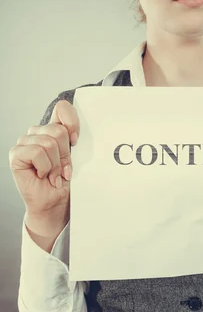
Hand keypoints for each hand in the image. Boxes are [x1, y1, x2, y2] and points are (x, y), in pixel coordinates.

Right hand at [9, 99, 79, 237]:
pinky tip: (43, 175)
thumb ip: (73, 140)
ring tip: (53, 174)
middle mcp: (37, 132)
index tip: (76, 141)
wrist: (54, 203)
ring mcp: (25, 142)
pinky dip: (44, 167)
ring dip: (55, 164)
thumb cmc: (64, 180)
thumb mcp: (75, 157)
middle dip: (65, 154)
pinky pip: (36, 152)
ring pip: (49, 143)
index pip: (62, 108)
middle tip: (63, 169)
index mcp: (52, 129)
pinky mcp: (16, 154)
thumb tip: (77, 132)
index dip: (72, 122)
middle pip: (58, 131)